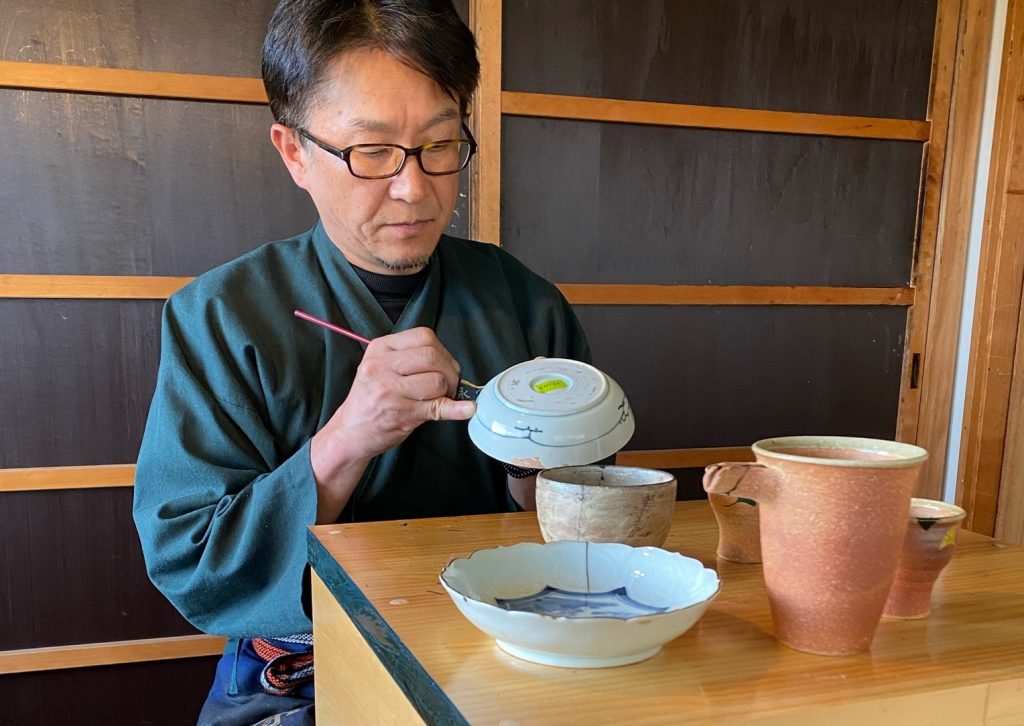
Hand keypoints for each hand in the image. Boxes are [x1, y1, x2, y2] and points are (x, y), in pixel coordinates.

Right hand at [309, 327, 474, 520]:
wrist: (350, 432)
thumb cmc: (370, 398)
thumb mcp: (380, 366)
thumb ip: (410, 357)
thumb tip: (451, 363)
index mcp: (379, 348)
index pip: (423, 336)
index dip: (442, 351)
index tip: (445, 365)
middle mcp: (381, 366)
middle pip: (433, 356)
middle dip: (450, 371)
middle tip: (449, 385)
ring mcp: (390, 390)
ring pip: (437, 380)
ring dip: (448, 392)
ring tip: (439, 399)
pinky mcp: (401, 414)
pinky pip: (438, 407)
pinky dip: (457, 409)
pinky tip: (467, 409)